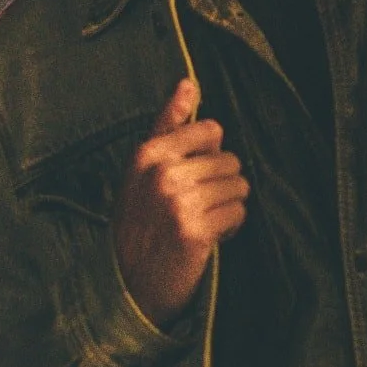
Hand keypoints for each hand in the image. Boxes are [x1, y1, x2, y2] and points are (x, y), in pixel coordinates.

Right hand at [113, 78, 248, 327]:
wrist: (128, 283)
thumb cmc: (139, 221)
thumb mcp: (142, 169)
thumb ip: (167, 125)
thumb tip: (189, 83)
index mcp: (148, 153)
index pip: (210, 130)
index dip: (210, 156)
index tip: (192, 176)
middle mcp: (162, 173)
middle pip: (229, 160)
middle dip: (222, 185)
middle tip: (197, 207)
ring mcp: (178, 202)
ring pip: (238, 186)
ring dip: (227, 207)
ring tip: (203, 221)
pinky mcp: (195, 231)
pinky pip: (238, 214)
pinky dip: (230, 228)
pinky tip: (208, 238)